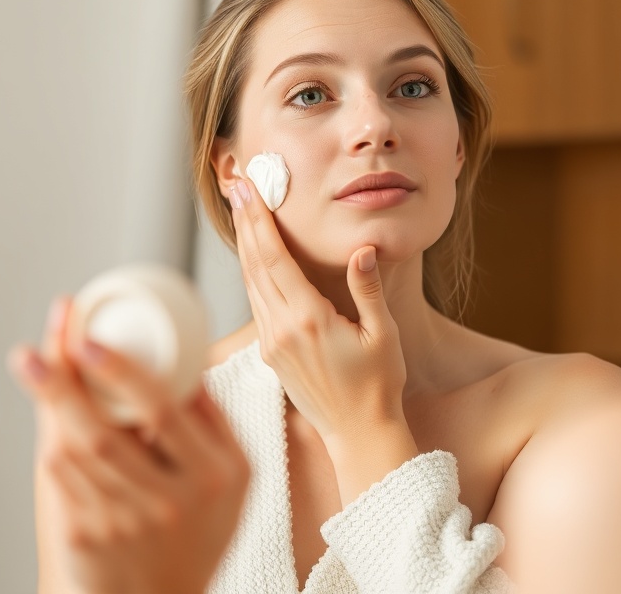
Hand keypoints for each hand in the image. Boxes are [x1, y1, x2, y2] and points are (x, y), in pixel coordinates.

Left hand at [9, 298, 248, 593]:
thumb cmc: (202, 526)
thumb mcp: (238, 474)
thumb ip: (214, 418)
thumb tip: (186, 355)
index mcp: (212, 475)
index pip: (162, 413)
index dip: (121, 373)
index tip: (90, 341)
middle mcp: (169, 504)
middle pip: (102, 434)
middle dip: (62, 385)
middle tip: (37, 347)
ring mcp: (123, 525)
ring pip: (71, 455)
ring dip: (47, 405)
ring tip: (33, 365)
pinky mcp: (86, 540)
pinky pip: (59, 480)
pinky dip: (50, 439)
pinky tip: (47, 412)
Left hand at [229, 177, 417, 502]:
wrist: (360, 436)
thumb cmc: (379, 386)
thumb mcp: (382, 335)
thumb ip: (368, 290)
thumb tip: (364, 250)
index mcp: (308, 320)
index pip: (274, 259)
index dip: (259, 220)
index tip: (249, 190)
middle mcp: (282, 330)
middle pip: (253, 265)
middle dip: (245, 222)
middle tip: (237, 185)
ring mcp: (272, 344)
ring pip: (250, 284)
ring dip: (245, 245)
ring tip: (242, 211)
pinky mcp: (271, 355)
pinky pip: (256, 303)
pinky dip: (252, 272)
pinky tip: (255, 257)